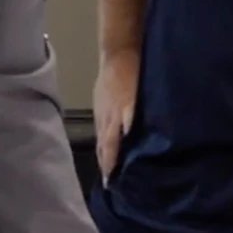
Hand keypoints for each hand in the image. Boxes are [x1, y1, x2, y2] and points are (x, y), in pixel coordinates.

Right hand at [93, 49, 139, 177]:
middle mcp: (104, 118)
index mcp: (111, 119)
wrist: (117, 49)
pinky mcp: (102, 102)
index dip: (110, 165)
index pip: (109, 147)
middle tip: (109, 181)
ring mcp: (101, 110)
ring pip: (101, 136)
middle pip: (102, 146)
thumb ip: (128, 116)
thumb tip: (127, 137)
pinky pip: (102, 125)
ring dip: (104, 152)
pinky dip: (105, 137)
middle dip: (104, 163)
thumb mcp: (131, 96)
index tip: (110, 184)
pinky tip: (110, 138)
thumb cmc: (129, 72)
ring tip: (107, 165)